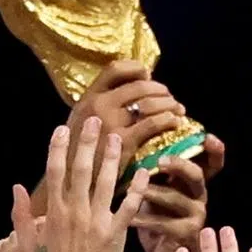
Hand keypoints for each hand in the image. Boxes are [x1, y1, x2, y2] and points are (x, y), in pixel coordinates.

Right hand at [12, 117, 149, 251]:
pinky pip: (128, 206)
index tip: (63, 128)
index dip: (58, 148)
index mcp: (53, 213)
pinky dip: (137, 188)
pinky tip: (144, 171)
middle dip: (87, 142)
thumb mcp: (26, 245)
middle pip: (82, 169)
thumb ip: (20, 216)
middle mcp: (75, 213)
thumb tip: (16, 188)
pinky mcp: (115, 235)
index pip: (55, 172)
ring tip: (118, 137)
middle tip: (95, 120)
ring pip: (106, 182)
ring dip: (112, 157)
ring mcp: (96, 223)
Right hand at [67, 60, 184, 173]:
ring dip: (169, 104)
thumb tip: (129, 91)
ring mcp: (111, 122)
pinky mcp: (123, 141)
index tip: (148, 76)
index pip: (115, 68)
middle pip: (139, 85)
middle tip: (170, 98)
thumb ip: (100, 106)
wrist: (74, 182)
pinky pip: (152, 123)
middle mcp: (98, 105)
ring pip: (149, 103)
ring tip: (178, 110)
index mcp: (88, 97)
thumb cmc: (81, 154)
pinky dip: (168, 120)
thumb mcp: (82, 122)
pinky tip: (175, 123)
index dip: (137, 68)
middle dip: (160, 90)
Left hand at [130, 137, 223, 251]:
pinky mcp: (187, 234)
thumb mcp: (155, 189)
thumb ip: (153, 169)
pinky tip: (129, 218)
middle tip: (160, 160)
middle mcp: (199, 196)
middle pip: (197, 174)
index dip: (214, 149)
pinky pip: (165, 223)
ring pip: (177, 198)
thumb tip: (131, 139)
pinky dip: (144, 220)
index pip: (211, 161)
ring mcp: (196, 215)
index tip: (207, 136)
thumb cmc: (154, 217)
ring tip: (133, 189)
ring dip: (153, 192)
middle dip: (179, 164)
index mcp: (192, 181)